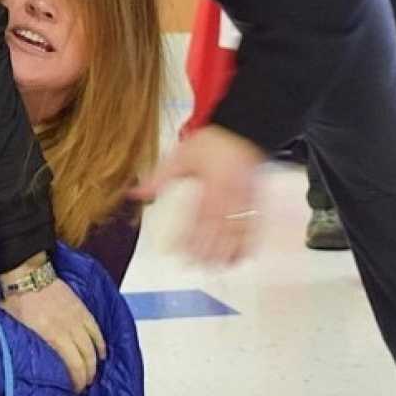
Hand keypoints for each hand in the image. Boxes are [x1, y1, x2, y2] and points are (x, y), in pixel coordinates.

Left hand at [0, 258, 105, 392]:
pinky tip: (102, 353)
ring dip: (94, 362)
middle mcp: (67, 328)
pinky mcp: (80, 307)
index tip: (75, 390)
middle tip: (84, 386)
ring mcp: (76, 317)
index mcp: (51, 335)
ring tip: (92, 373)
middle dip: (87, 375)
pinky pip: (95, 328)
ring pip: (92, 345)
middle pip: (85, 357)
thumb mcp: (13, 327)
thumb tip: (17, 362)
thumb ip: (22, 344)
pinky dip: (100, 343)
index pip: (72, 364)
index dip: (76, 379)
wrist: (26, 273)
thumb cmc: (16, 300)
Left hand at [130, 124, 266, 266]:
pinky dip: (248, 242)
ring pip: (239, 230)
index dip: (191, 237)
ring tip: (217, 267)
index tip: (179, 252)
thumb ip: (160, 176)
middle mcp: (232, 193)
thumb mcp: (182, 155)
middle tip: (195, 266)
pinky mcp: (257, 200)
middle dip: (208, 249)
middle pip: (220, 228)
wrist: (243, 128)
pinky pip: (254, 224)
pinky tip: (241, 256)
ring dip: (228, 250)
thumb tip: (138, 192)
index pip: (200, 216)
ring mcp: (247, 198)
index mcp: (213, 183)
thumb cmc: (213, 142)